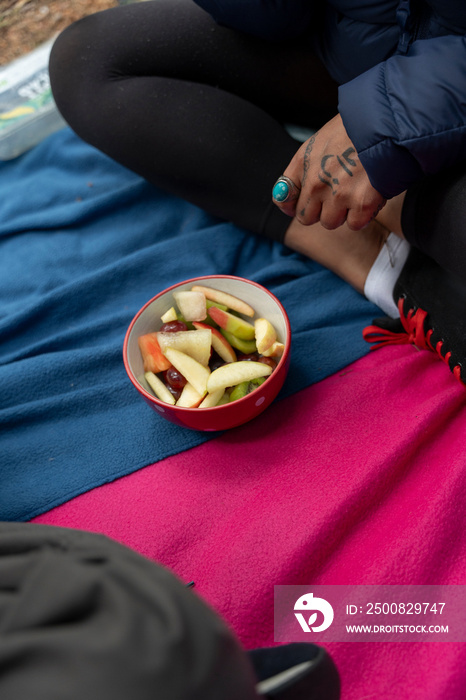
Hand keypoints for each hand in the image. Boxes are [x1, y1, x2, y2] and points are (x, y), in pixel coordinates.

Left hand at [274, 114, 385, 229]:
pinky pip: (354, 224)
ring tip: (355, 191)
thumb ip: (301, 171)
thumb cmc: (355, 130)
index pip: (283, 198)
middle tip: (337, 193)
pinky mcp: (362, 204)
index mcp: (303, 164)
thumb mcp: (319, 141)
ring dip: (342, 213)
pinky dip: (362, 215)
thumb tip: (286, 204)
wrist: (388, 123)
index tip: (305, 202)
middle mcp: (316, 183)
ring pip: (330, 223)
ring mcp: (338, 196)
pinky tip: (369, 195)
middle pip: (306, 217)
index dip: (293, 204)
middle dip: (320, 210)